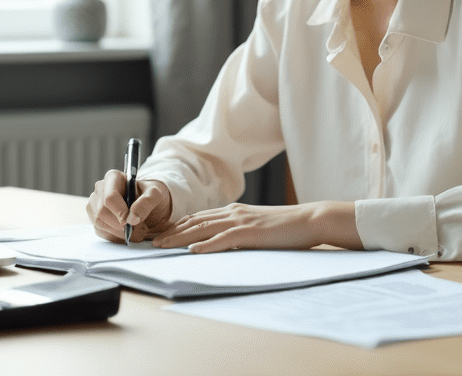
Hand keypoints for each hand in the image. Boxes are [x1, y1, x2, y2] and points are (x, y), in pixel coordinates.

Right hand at [86, 170, 173, 243]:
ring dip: (120, 233)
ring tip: (137, 231)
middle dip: (121, 225)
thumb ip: (147, 202)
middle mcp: (100, 189)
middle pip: (102, 212)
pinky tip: (128, 233)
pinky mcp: (95, 219)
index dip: (120, 212)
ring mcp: (95, 204)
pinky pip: (101, 232)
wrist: (147, 204)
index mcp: (113, 177)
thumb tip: (132, 218)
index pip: (109, 197)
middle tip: (140, 229)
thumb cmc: (149, 196)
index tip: (132, 222)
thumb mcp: (155, 194)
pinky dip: (116, 237)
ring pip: (99, 223)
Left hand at [151, 201, 360, 253]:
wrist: (310, 219)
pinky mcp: (251, 233)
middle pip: (194, 222)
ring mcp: (241, 221)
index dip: (176, 225)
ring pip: (202, 229)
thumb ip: (238, 231)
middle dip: (170, 231)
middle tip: (150, 241)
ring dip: (179, 237)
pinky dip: (206, 245)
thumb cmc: (286, 227)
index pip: (198, 217)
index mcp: (234, 211)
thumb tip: (221, 242)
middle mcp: (233, 213)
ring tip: (161, 245)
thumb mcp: (257, 227)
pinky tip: (193, 251)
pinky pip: (224, 239)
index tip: (160, 233)